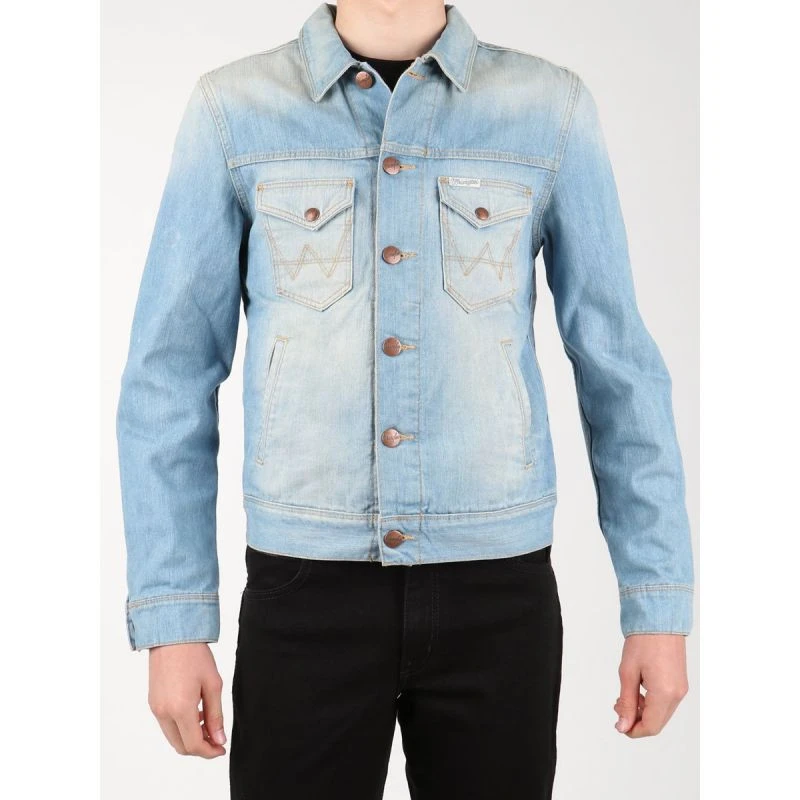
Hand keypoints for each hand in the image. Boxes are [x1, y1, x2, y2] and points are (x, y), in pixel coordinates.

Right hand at [148, 643, 226, 757]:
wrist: (172, 636)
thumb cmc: (195, 655)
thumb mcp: (213, 684)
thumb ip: (216, 715)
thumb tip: (219, 739)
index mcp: (180, 709)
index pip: (194, 745)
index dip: (209, 752)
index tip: (222, 749)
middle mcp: (164, 713)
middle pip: (181, 746)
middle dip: (200, 748)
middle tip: (217, 739)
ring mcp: (155, 709)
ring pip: (173, 737)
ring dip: (190, 738)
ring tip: (209, 723)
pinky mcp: (153, 703)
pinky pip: (167, 725)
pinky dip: (181, 727)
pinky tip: (196, 714)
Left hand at [614, 633, 688, 737]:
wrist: (659, 620)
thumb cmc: (642, 642)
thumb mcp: (628, 673)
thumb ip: (627, 702)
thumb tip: (623, 726)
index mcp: (665, 693)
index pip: (650, 726)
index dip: (633, 730)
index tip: (618, 724)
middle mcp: (677, 694)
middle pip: (657, 723)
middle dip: (636, 720)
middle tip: (618, 706)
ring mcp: (681, 689)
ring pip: (662, 714)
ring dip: (643, 711)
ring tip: (626, 696)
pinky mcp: (680, 682)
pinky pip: (666, 702)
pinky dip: (652, 703)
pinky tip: (638, 691)